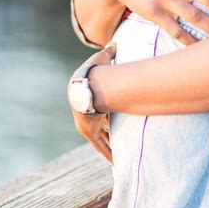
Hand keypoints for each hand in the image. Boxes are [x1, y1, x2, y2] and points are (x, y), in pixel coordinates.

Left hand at [69, 44, 115, 163]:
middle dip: (111, 129)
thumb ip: (109, 52)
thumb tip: (114, 44)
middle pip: (102, 123)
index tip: (116, 114)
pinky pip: (99, 146)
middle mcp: (87, 112)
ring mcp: (87, 123)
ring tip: (122, 154)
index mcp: (91, 96)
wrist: (86, 84)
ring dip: (111, 144)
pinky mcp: (89, 131)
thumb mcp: (103, 58)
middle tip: (122, 136)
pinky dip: (107, 153)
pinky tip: (114, 163)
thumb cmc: (94, 69)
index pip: (102, 105)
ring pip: (102, 136)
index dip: (109, 110)